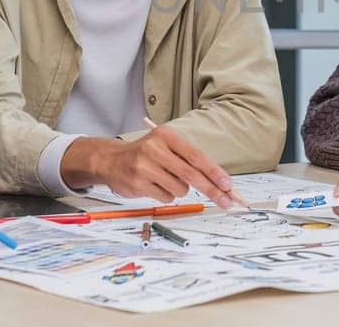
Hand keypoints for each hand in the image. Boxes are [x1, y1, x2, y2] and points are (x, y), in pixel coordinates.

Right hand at [63, 129, 234, 207]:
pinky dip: (166, 195)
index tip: (228, 184)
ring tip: (166, 180)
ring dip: (180, 190)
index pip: (196, 156)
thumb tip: (219, 181)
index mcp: (166, 136)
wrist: (110, 160)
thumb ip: (188, 160)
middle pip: (191, 175)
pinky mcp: (138, 183)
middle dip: (212, 190)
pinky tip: (155, 186)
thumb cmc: (145, 154)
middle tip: (226, 201)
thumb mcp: (166, 146)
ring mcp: (145, 167)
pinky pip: (166, 197)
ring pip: (180, 189)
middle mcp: (155, 149)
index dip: (214, 172)